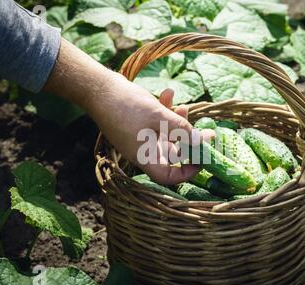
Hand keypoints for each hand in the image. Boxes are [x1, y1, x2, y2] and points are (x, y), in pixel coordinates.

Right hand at [89, 80, 213, 184]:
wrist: (98, 88)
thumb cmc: (126, 107)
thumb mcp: (160, 117)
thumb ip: (183, 129)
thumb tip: (203, 141)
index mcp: (145, 157)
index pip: (168, 177)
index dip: (187, 172)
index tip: (202, 159)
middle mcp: (143, 150)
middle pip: (172, 153)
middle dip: (189, 140)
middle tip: (206, 131)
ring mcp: (140, 137)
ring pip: (167, 135)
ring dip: (178, 121)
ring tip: (184, 105)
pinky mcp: (138, 124)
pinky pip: (157, 122)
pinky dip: (165, 110)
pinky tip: (168, 93)